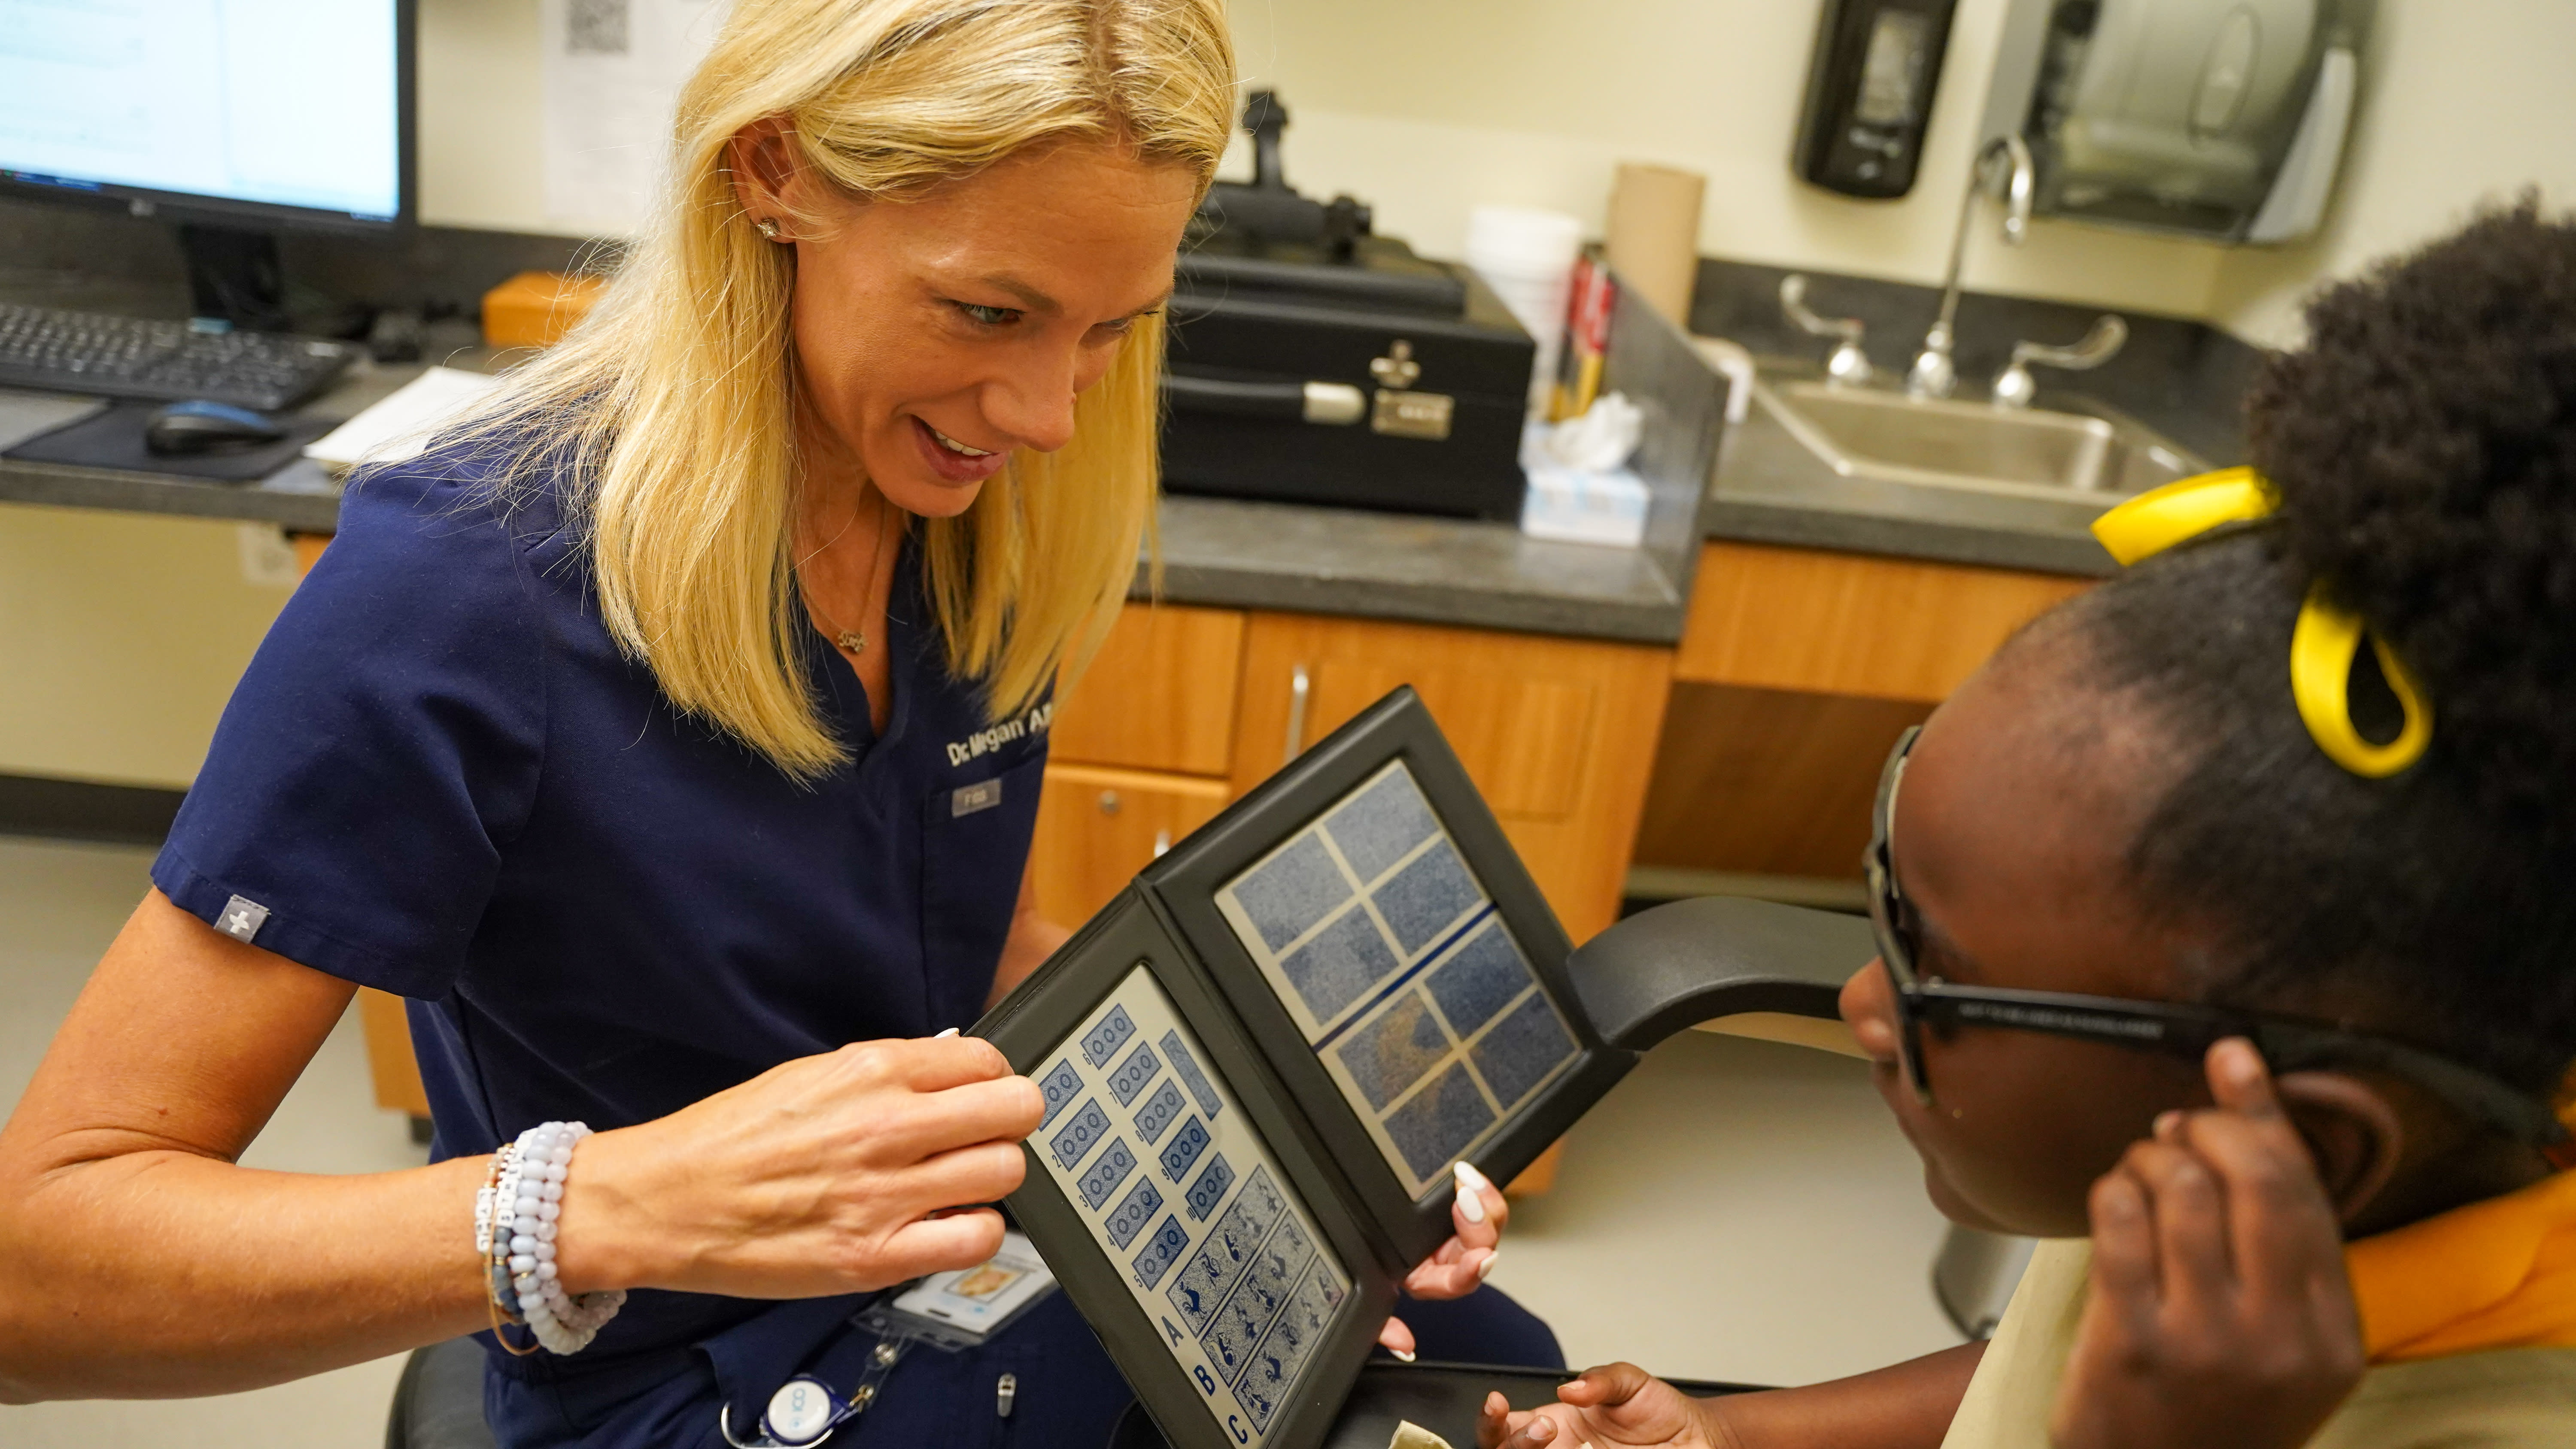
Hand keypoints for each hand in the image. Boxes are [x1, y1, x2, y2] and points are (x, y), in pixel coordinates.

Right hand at [554, 1035, 1041, 1298]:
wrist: (663, 1200)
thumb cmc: (731, 1138)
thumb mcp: (813, 1075)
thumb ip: (886, 1076)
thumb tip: (949, 1074)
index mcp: (871, 1071)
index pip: (986, 1060)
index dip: (992, 1080)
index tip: (980, 1096)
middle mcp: (887, 1126)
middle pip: (1016, 1110)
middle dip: (1009, 1121)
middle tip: (984, 1137)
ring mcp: (884, 1194)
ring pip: (1006, 1172)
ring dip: (992, 1178)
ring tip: (961, 1184)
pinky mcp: (873, 1257)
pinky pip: (976, 1240)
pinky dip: (974, 1233)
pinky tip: (946, 1226)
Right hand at [1378, 1161, 1507, 1358]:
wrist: (1360, 1234)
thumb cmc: (1367, 1270)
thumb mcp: (1370, 1300)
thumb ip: (1382, 1328)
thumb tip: (1404, 1347)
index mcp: (1431, 1281)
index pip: (1458, 1281)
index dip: (1471, 1272)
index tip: (1479, 1260)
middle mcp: (1449, 1257)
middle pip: (1480, 1244)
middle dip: (1479, 1223)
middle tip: (1465, 1199)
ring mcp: (1453, 1229)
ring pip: (1485, 1218)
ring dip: (1483, 1200)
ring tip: (1468, 1178)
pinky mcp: (1452, 1204)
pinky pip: (1475, 1195)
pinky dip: (1476, 1184)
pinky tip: (1467, 1170)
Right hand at [1476, 1363, 1725, 1448]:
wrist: (1698, 1438)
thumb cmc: (1661, 1411)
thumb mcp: (1630, 1382)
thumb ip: (1601, 1379)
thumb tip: (1570, 1389)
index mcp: (1558, 1425)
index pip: (1507, 1427)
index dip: (1492, 1420)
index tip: (1498, 1404)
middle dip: (1514, 1441)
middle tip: (1546, 1428)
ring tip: (1556, 1440)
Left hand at [2050, 1039, 2364, 1448]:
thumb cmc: (2215, 1404)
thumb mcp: (2280, 1339)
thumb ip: (2277, 1238)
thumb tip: (2244, 1097)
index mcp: (2331, 1334)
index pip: (2307, 1192)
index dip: (2264, 1113)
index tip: (2231, 1059)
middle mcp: (2281, 1337)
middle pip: (2256, 1179)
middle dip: (2209, 1125)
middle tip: (2178, 1127)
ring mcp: (2208, 1342)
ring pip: (2185, 1189)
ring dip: (2150, 1158)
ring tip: (2141, 1172)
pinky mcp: (2134, 1344)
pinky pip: (2122, 1224)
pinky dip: (2113, 1190)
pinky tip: (2114, 1200)